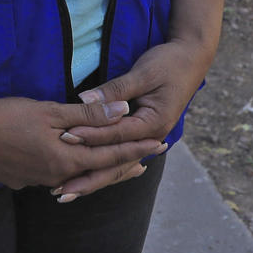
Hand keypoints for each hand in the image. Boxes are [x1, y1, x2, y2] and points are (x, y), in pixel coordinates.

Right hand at [0, 95, 164, 193]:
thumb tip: (124, 111)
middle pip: (97, 172)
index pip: (111, 155)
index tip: (159, 144)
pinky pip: (51, 178)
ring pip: (74, 177)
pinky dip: (69, 174)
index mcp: (67, 159)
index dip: (136, 149)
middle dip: (122, 166)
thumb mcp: (51, 111)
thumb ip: (88, 114)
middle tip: (146, 164)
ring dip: (97, 172)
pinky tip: (67, 171)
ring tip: (114, 170)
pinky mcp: (18, 180)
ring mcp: (35, 181)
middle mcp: (55, 176)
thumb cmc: (8, 116)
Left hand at [53, 40, 214, 198]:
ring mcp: (148, 140)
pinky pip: (121, 157)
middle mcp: (152, 138)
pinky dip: (104, 170)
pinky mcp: (143, 135)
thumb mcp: (143, 73)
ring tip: (66, 193)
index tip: (64, 139)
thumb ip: (115, 90)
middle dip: (87, 178)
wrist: (192, 59)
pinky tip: (88, 182)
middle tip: (59, 191)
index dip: (89, 136)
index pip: (115, 135)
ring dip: (92, 180)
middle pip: (116, 163)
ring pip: (118, 166)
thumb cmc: (169, 63)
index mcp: (154, 124)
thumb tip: (85, 99)